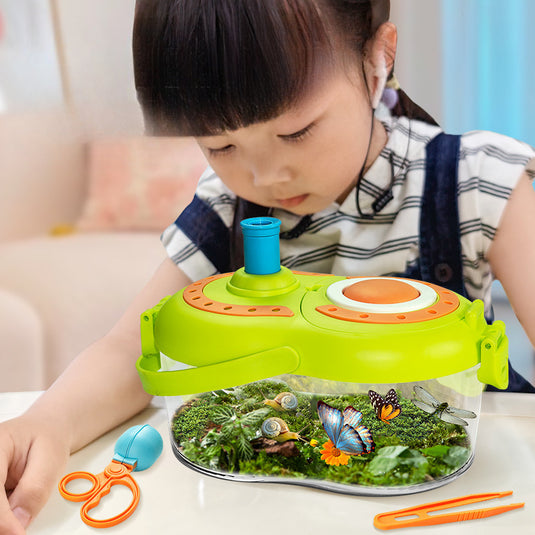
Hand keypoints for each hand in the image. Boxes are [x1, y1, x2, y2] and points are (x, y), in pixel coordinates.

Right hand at [0, 414, 69, 533]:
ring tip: (21, 510)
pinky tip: (15, 508)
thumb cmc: (48, 441)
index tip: (16, 533)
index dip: (1, 516)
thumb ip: (34, 490)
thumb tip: (18, 523)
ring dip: (3, 519)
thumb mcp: (50, 461)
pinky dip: (4, 517)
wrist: (46, 433)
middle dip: (1, 521)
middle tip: (17, 531)